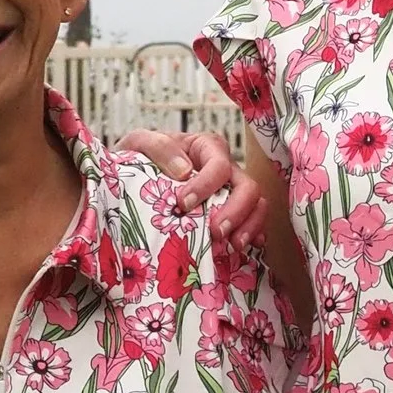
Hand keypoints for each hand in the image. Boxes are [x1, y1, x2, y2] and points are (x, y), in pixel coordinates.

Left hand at [116, 129, 265, 252]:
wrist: (136, 177)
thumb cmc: (141, 158)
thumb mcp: (140, 143)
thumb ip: (159, 147)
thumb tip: (184, 170)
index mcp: (207, 148)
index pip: (219, 165)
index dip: (206, 186)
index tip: (183, 204)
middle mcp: (226, 169)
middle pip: (247, 187)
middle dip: (236, 211)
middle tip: (216, 232)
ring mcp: (232, 192)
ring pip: (257, 206)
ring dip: (249, 227)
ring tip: (232, 246)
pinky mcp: (233, 212)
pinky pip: (253, 223)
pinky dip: (252, 236)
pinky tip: (241, 249)